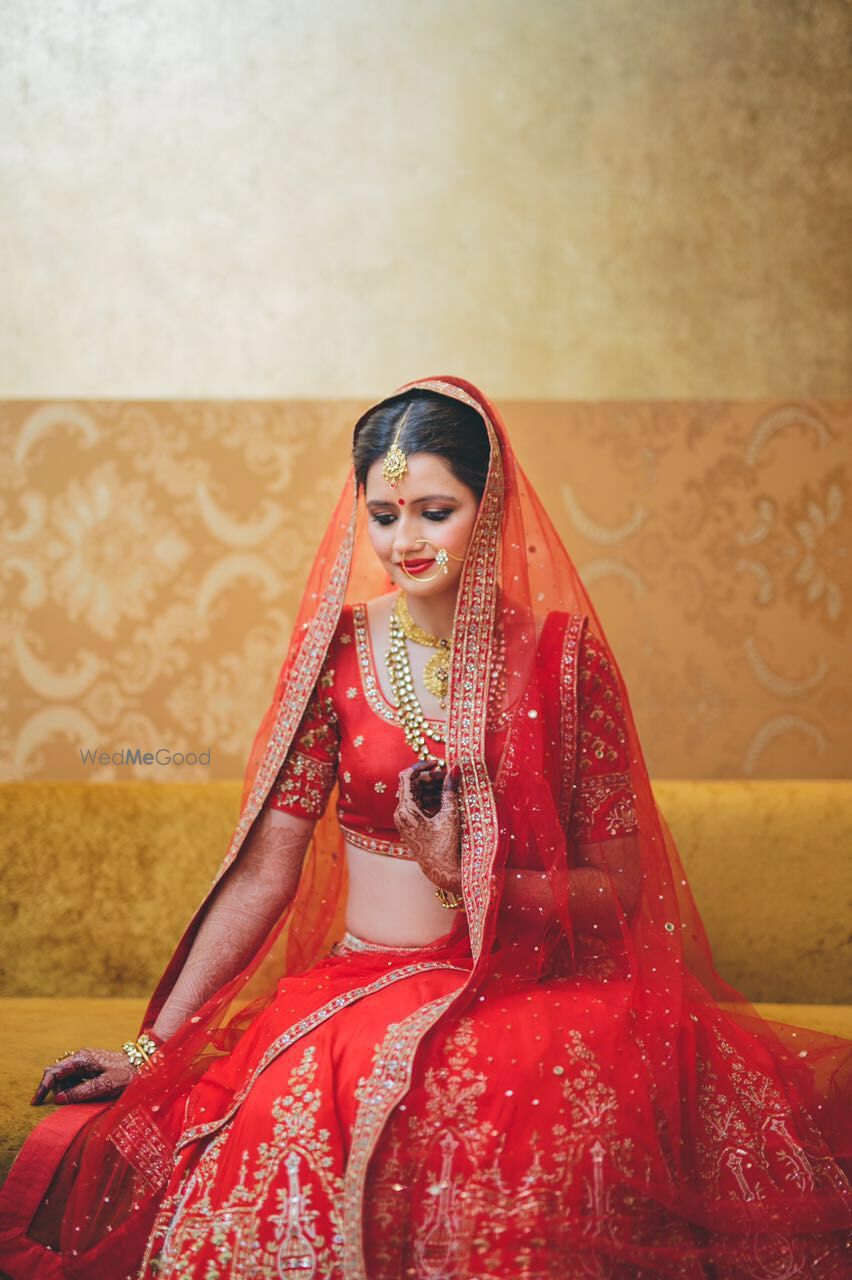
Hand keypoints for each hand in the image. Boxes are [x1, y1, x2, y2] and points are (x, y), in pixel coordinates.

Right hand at [31, 1047, 136, 1105]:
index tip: (36, 1103)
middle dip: (55, 1089)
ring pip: (64, 1076)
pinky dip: (72, 1087)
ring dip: (64, 1089)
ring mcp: (85, 1060)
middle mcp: (81, 1056)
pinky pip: (74, 1077)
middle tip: (67, 1102)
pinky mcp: (90, 1065)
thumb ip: (80, 1092)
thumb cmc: (126, 1074)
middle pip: (56, 1073)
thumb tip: (59, 1099)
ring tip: (79, 1097)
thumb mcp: (103, 1086)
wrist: (144, 1063)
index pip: (53, 1071)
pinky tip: (82, 1093)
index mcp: (82, 1058)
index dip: (43, 1087)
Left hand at [394, 761, 462, 893]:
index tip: (438, 763)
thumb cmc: (446, 846)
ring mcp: (404, 820)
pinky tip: (446, 798)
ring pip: (416, 794)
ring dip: (432, 788)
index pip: (407, 776)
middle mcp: (401, 814)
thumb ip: (450, 790)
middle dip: (431, 778)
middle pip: (413, 785)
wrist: (442, 872)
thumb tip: (455, 768)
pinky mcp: (410, 825)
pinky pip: (418, 804)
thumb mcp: (450, 815)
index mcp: (406, 810)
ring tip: (451, 787)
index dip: (422, 766)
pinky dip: (431, 798)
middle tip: (449, 776)